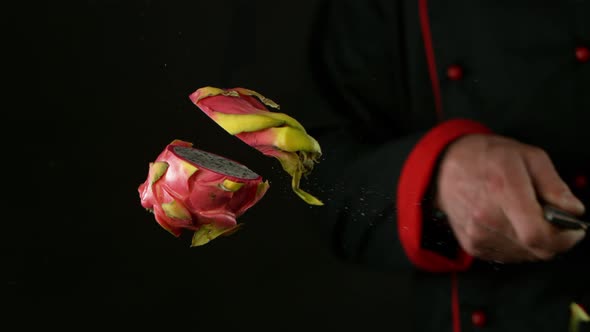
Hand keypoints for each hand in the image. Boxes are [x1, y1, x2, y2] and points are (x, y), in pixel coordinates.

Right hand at [434, 134, 585, 262]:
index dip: (565, 238)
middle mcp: (487, 217)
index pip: (539, 235)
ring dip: (535, 242)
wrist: (444, 168)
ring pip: (525, 255)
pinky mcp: (472, 245)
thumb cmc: (487, 157)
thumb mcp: (528, 156)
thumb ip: (554, 184)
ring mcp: (477, 234)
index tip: (575, 229)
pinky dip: (518, 245)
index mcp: (503, 191)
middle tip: (553, 220)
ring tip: (526, 217)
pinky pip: (508, 256)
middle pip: (536, 249)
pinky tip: (512, 224)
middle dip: (554, 239)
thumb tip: (573, 210)